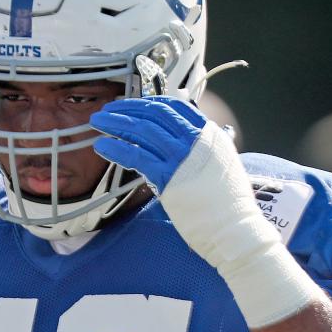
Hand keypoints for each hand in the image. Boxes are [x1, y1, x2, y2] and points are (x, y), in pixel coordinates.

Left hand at [91, 95, 320, 328]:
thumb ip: (203, 151)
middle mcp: (196, 140)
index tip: (131, 106)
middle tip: (106, 111)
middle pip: (155, 114)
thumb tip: (184, 144)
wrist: (235, 229)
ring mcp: (182, 157)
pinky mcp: (169, 177)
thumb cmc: (228, 205)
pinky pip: (137, 155)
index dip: (149, 103)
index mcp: (209, 134)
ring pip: (142, 130)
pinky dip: (116, 148)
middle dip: (127, 109)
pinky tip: (102, 146)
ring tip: (97, 122)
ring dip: (116, 123)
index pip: (175, 106)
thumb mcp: (222, 165)